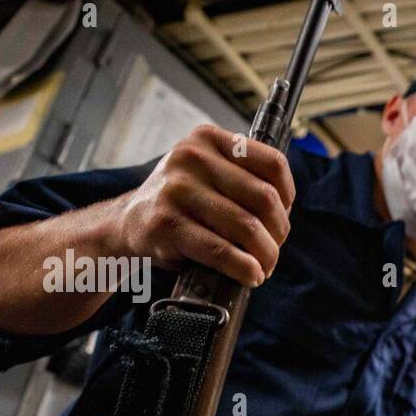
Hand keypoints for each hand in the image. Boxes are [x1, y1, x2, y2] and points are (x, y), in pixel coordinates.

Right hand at [111, 124, 294, 287]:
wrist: (127, 222)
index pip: (272, 163)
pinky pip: (221, 250)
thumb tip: (284, 214)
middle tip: (272, 251)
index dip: (288, 196)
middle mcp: (192, 157)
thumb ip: (243, 179)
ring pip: (247, 226)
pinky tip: (250, 276)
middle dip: (278, 233)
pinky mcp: (166, 224)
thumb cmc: (180, 202)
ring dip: (265, 255)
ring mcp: (177, 190)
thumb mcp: (208, 173)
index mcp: (209, 139)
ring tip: (263, 267)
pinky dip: (244, 268)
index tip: (283, 216)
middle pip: (264, 199)